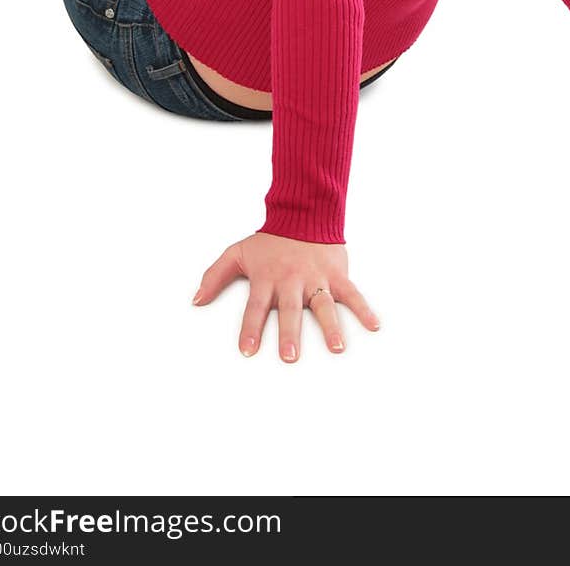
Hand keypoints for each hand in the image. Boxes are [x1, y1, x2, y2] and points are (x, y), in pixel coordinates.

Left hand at [191, 232, 381, 360]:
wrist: (304, 213)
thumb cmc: (269, 241)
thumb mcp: (237, 252)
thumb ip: (215, 275)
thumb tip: (195, 300)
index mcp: (267, 278)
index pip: (256, 307)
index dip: (251, 329)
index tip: (248, 351)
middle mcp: (291, 280)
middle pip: (290, 310)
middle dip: (290, 333)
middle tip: (290, 357)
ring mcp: (316, 278)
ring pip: (323, 305)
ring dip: (330, 327)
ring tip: (336, 347)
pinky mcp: (337, 274)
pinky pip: (352, 293)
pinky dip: (364, 309)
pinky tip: (373, 326)